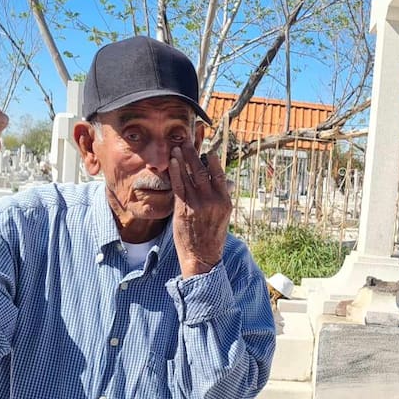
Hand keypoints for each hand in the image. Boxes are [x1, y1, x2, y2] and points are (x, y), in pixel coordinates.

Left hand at [167, 145, 231, 277]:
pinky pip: (179, 186)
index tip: (208, 150)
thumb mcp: (224, 216)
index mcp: (225, 201)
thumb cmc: (212, 237)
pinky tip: (173, 161)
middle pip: (203, 171)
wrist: (202, 256)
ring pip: (190, 176)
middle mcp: (213, 201)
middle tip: (189, 141)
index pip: (219, 175)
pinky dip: (176, 171)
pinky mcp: (183, 209)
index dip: (213, 160)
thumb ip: (222, 197)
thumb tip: (226, 181)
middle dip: (195, 154)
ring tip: (178, 147)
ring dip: (183, 159)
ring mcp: (197, 204)